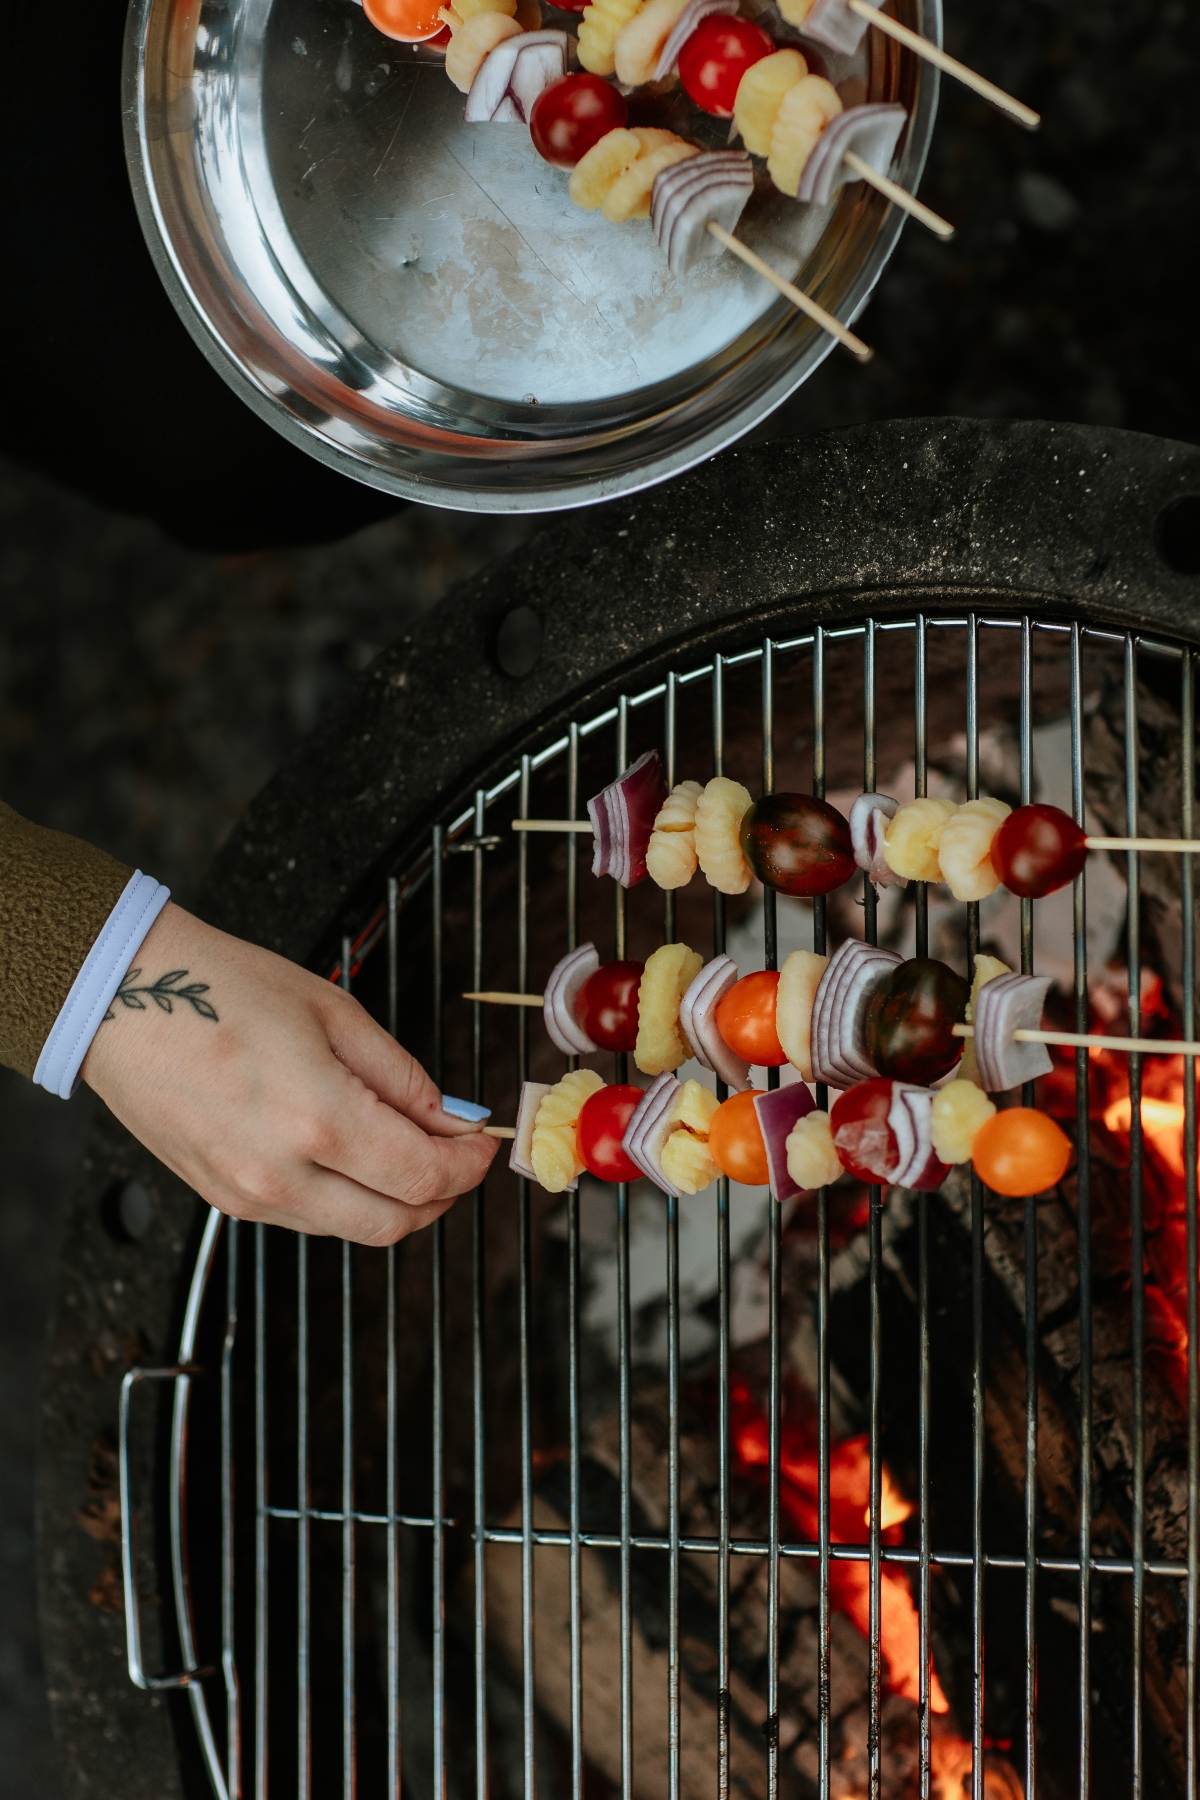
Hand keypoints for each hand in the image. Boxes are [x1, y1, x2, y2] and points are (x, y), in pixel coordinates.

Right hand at [81, 902, 495, 1243]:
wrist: (122, 1000)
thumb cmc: (220, 989)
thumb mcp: (333, 1012)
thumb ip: (402, 1076)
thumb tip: (451, 1119)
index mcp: (319, 1119)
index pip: (423, 1177)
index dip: (467, 1166)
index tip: (482, 1143)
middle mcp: (282, 1174)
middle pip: (395, 1223)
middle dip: (441, 1194)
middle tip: (455, 1154)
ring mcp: (247, 1196)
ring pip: (352, 1229)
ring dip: (394, 1200)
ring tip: (404, 1146)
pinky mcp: (222, 1200)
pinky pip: (306, 1218)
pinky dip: (344, 1198)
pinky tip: (348, 1153)